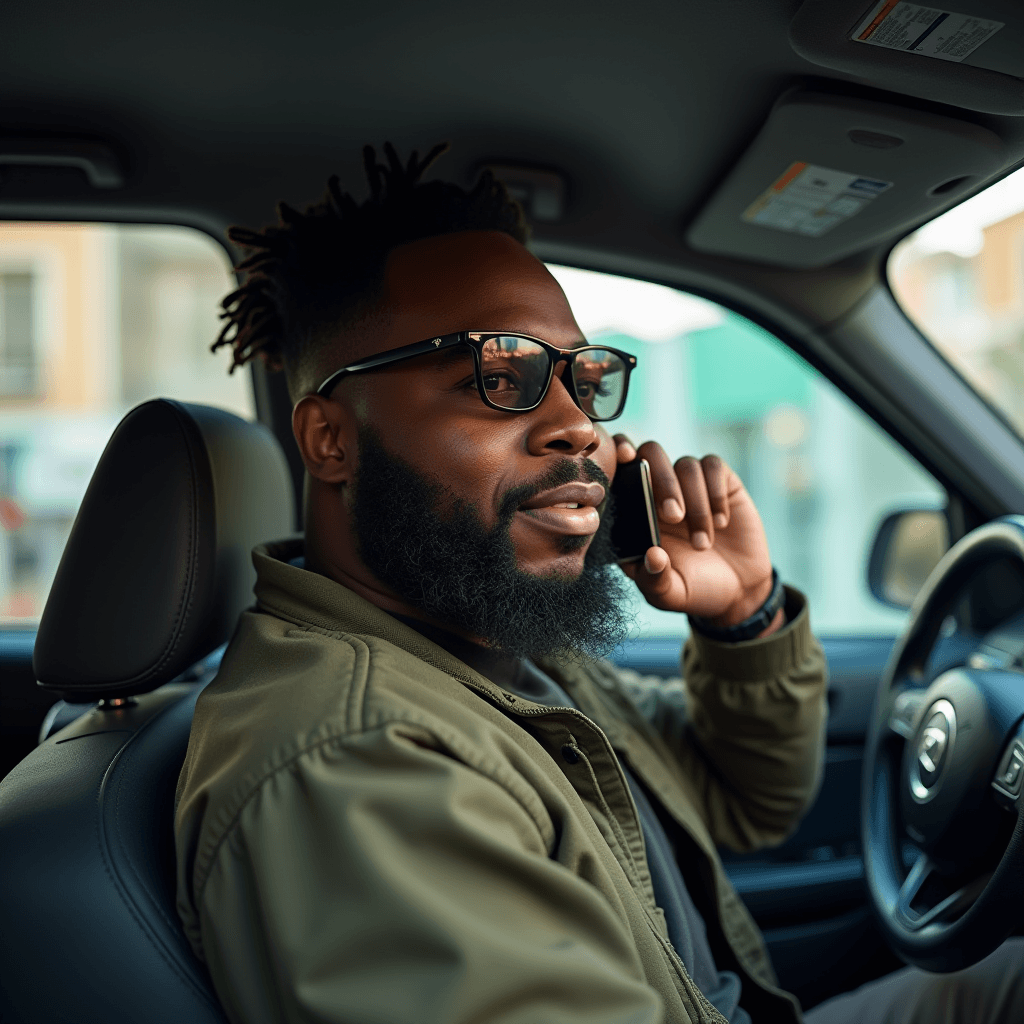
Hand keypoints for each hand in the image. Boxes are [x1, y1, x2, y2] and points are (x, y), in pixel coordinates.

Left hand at [613, 436, 774, 627]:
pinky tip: (721, 523)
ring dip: (695, 504)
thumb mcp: (669, 593)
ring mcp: (690, 484)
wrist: (739, 590)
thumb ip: (654, 579)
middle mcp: (659, 490)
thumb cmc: (694, 589)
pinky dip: (716, 494)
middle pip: (651, 453)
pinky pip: (714, 467)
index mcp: (635, 510)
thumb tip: (652, 555)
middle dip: (662, 482)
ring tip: (703, 543)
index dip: (618, 452)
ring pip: (686, 465)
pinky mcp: (721, 482)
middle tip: (674, 517)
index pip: (619, 468)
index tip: (626, 458)